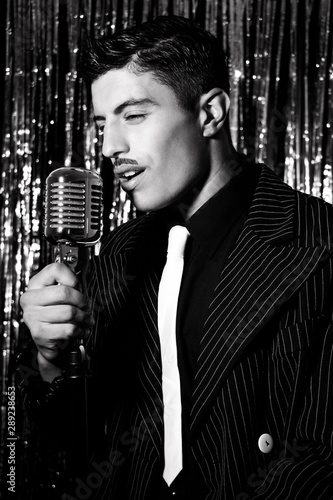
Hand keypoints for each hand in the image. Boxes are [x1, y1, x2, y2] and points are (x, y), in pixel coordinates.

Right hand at [20, 263, 93, 379]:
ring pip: (69, 312)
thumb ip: (71, 285)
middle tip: (87, 306)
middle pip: (64, 292)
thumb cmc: (57, 315)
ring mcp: (32, 316)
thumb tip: (84, 281)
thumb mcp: (62, 296)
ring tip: (86, 320)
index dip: (72, 278)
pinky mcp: (39, 333)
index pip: (55, 269)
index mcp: (36, 284)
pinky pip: (69, 329)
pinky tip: (80, 330)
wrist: (48, 341)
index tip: (78, 287)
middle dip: (82, 301)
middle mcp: (30, 299)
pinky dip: (80, 331)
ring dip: (84, 317)